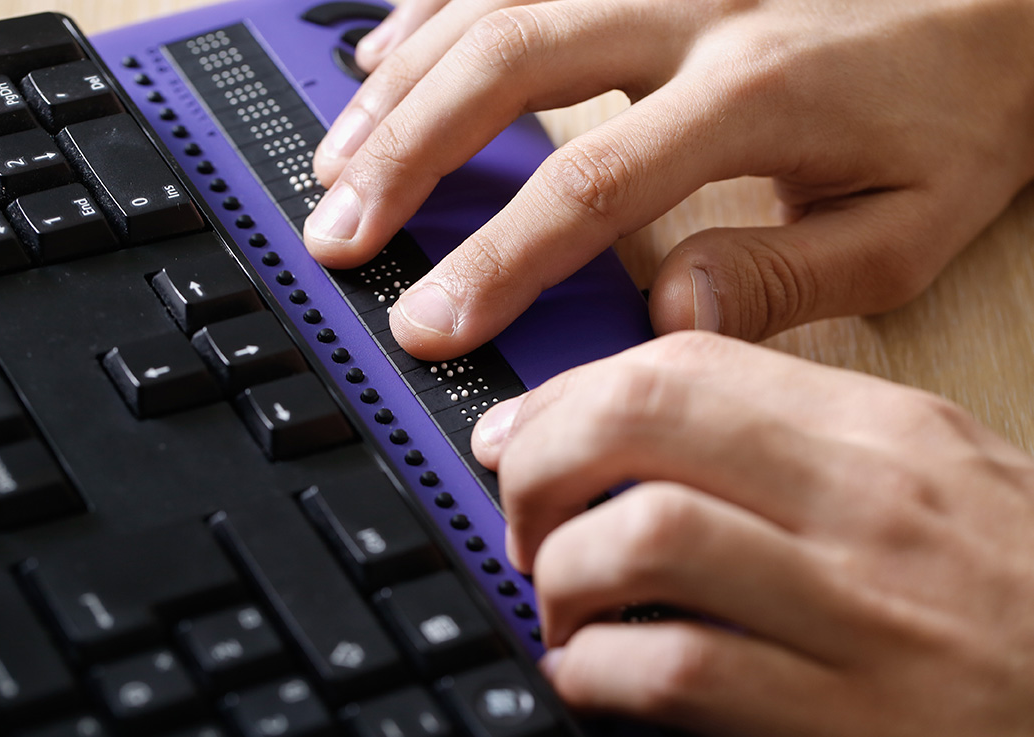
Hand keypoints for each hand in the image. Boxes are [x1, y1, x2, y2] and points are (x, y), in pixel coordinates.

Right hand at [302, 0, 1033, 359]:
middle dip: (407, 161)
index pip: (590, 186)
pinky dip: (434, 10)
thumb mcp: (907, 225)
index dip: (497, 261)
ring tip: (336, 164)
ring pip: (494, 8)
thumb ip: (786, 277)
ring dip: (402, 90)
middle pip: (507, 69)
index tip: (432, 321)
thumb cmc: (958, 111)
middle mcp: (692, 10)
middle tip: (341, 235)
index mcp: (752, 93)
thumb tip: (669, 316)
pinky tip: (385, 56)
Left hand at [470, 332, 1033, 735]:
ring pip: (642, 538)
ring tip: (561, 602)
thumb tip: (636, 433)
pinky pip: (677, 672)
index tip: (521, 435)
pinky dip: (599, 672)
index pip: (682, 363)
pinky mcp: (849, 720)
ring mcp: (859, 614)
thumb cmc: (1012, 588)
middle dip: (540, 465)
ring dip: (562, 572)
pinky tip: (595, 676)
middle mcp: (864, 504)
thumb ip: (788, 444)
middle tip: (523, 517)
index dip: (568, 395)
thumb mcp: (924, 476)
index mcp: (877, 432)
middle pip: (641, 422)